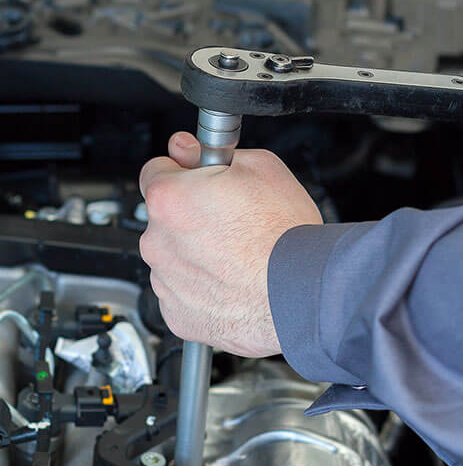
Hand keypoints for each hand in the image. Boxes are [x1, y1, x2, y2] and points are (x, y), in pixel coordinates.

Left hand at [139, 133, 321, 356]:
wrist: (303, 291)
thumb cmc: (285, 234)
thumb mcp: (262, 167)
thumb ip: (212, 153)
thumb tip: (186, 148)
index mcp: (169, 199)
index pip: (155, 171)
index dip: (183, 172)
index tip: (200, 180)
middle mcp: (158, 242)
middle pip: (165, 219)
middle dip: (192, 217)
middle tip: (232, 222)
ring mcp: (166, 283)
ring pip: (174, 259)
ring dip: (197, 255)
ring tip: (239, 257)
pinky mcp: (179, 316)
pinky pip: (184, 295)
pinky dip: (203, 290)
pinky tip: (234, 283)